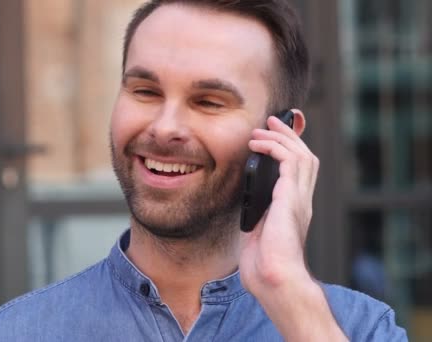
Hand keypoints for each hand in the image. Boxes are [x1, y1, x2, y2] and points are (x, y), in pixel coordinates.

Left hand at [238, 110, 346, 340]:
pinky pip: (288, 161)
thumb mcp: (258, 236)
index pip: (299, 173)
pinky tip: (259, 145)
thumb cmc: (265, 267)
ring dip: (281, 138)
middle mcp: (301, 202)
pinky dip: (275, 147)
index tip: (273, 138)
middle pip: (305, 157)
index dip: (289, 151)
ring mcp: (298, 199)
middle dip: (289, 136)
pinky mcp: (290, 198)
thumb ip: (257, 220)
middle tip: (271, 123)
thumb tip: (246, 211)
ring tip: (262, 130)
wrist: (275, 280)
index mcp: (294, 210)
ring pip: (301, 154)